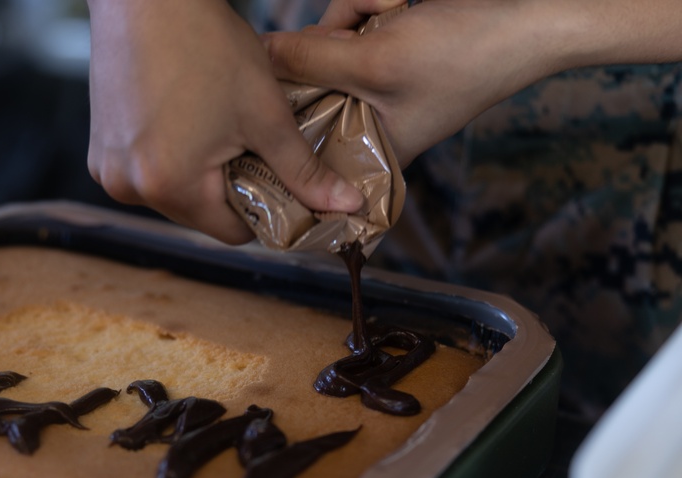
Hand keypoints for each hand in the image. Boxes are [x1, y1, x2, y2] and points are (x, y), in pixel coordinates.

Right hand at [85, 0, 365, 244]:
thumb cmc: (204, 45)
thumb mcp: (265, 112)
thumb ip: (303, 169)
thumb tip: (346, 205)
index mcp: (172, 185)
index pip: (233, 232)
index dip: (264, 209)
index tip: (278, 180)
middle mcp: (130, 188)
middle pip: (201, 213)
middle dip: (229, 186)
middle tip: (247, 142)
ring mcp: (108, 170)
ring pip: (174, 193)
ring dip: (198, 173)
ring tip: (212, 126)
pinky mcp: (98, 150)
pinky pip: (146, 172)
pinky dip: (168, 156)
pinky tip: (183, 119)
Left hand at [263, 0, 561, 165]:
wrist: (534, 13)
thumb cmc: (464, 52)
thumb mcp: (374, 60)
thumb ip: (310, 60)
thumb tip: (260, 56)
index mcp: (376, 147)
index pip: (309, 144)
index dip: (291, 113)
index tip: (281, 86)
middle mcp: (376, 118)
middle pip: (314, 84)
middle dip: (332, 45)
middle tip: (370, 32)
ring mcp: (384, 80)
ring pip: (332, 45)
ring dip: (355, 15)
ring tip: (392, 8)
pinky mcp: (392, 46)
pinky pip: (357, 25)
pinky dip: (371, 5)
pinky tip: (397, 0)